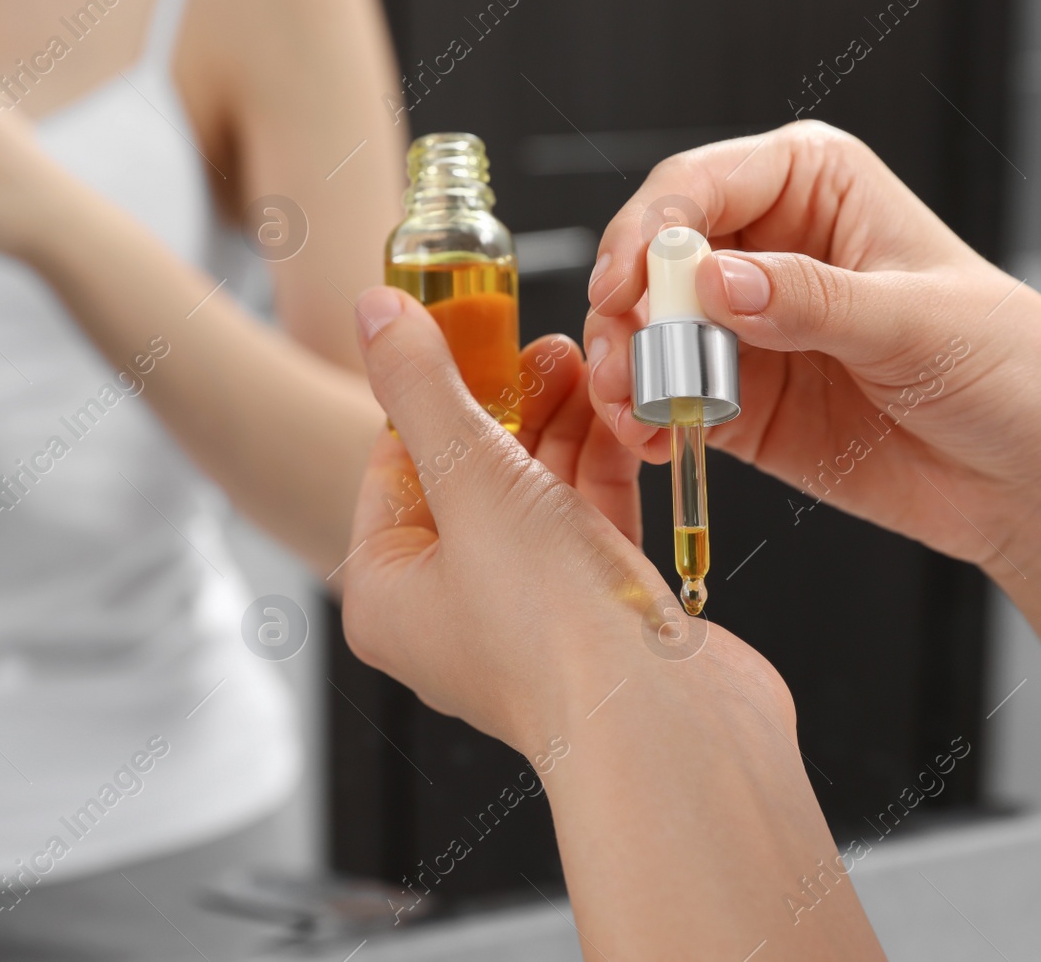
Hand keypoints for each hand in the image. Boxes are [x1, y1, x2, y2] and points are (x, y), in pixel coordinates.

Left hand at [342, 286, 659, 751]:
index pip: (394, 466)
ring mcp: (528, 614)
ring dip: (559, 425)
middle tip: (540, 343)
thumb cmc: (551, 626)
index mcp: (389, 594)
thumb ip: (424, 388)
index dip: (431, 388)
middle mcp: (451, 610)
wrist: (665, 726)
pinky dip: (601, 469)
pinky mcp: (596, 612)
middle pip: (468, 475)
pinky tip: (619, 417)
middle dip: (507, 401)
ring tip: (584, 361)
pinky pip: (588, 523)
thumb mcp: (472, 478)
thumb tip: (375, 314)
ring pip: (534, 496)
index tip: (462, 326)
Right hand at [584, 121, 1040, 572]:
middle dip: (628, 305)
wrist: (1030, 475)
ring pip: (647, 330)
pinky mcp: (734, 398)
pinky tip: (655, 440)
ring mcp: (745, 326)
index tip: (630, 283)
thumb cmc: (1006, 366)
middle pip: (656, 256)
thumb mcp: (916, 321)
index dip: (653, 228)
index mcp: (815, 186)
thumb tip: (716, 281)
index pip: (702, 184)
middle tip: (628, 359)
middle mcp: (767, 246)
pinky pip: (665, 399)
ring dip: (626, 367)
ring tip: (636, 410)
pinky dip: (644, 419)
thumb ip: (811, 301)